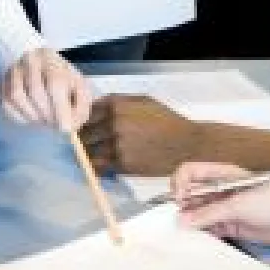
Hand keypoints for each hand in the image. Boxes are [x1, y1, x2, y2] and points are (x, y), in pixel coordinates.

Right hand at [1, 48, 93, 130]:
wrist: (40, 68)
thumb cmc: (63, 80)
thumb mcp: (80, 89)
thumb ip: (81, 105)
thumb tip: (70, 126)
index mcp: (53, 59)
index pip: (56, 82)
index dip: (61, 109)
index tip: (66, 128)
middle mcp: (29, 60)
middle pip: (35, 91)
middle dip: (48, 114)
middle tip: (55, 124)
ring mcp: (12, 71)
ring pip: (17, 97)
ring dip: (32, 116)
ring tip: (44, 119)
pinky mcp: (1, 85)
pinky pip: (6, 105)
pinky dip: (20, 117)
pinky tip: (31, 116)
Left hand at [80, 95, 199, 174]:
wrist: (186, 144)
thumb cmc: (166, 120)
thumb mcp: (143, 101)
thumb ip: (119, 102)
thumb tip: (95, 108)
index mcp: (116, 104)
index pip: (86, 113)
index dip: (83, 122)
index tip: (84, 129)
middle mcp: (113, 122)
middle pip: (84, 133)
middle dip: (84, 140)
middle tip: (87, 146)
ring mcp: (116, 144)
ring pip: (88, 152)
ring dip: (88, 155)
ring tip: (92, 157)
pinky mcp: (122, 163)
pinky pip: (100, 166)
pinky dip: (98, 167)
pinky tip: (102, 166)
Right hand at [172, 161, 269, 244]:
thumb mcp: (240, 204)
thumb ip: (210, 212)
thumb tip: (181, 221)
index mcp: (222, 175)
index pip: (190, 172)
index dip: (180, 184)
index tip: (178, 202)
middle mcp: (219, 190)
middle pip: (190, 195)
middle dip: (180, 207)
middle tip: (175, 224)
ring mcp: (224, 209)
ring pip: (197, 214)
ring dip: (188, 223)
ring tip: (182, 237)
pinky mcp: (230, 227)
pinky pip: (209, 229)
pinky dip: (200, 235)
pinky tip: (195, 243)